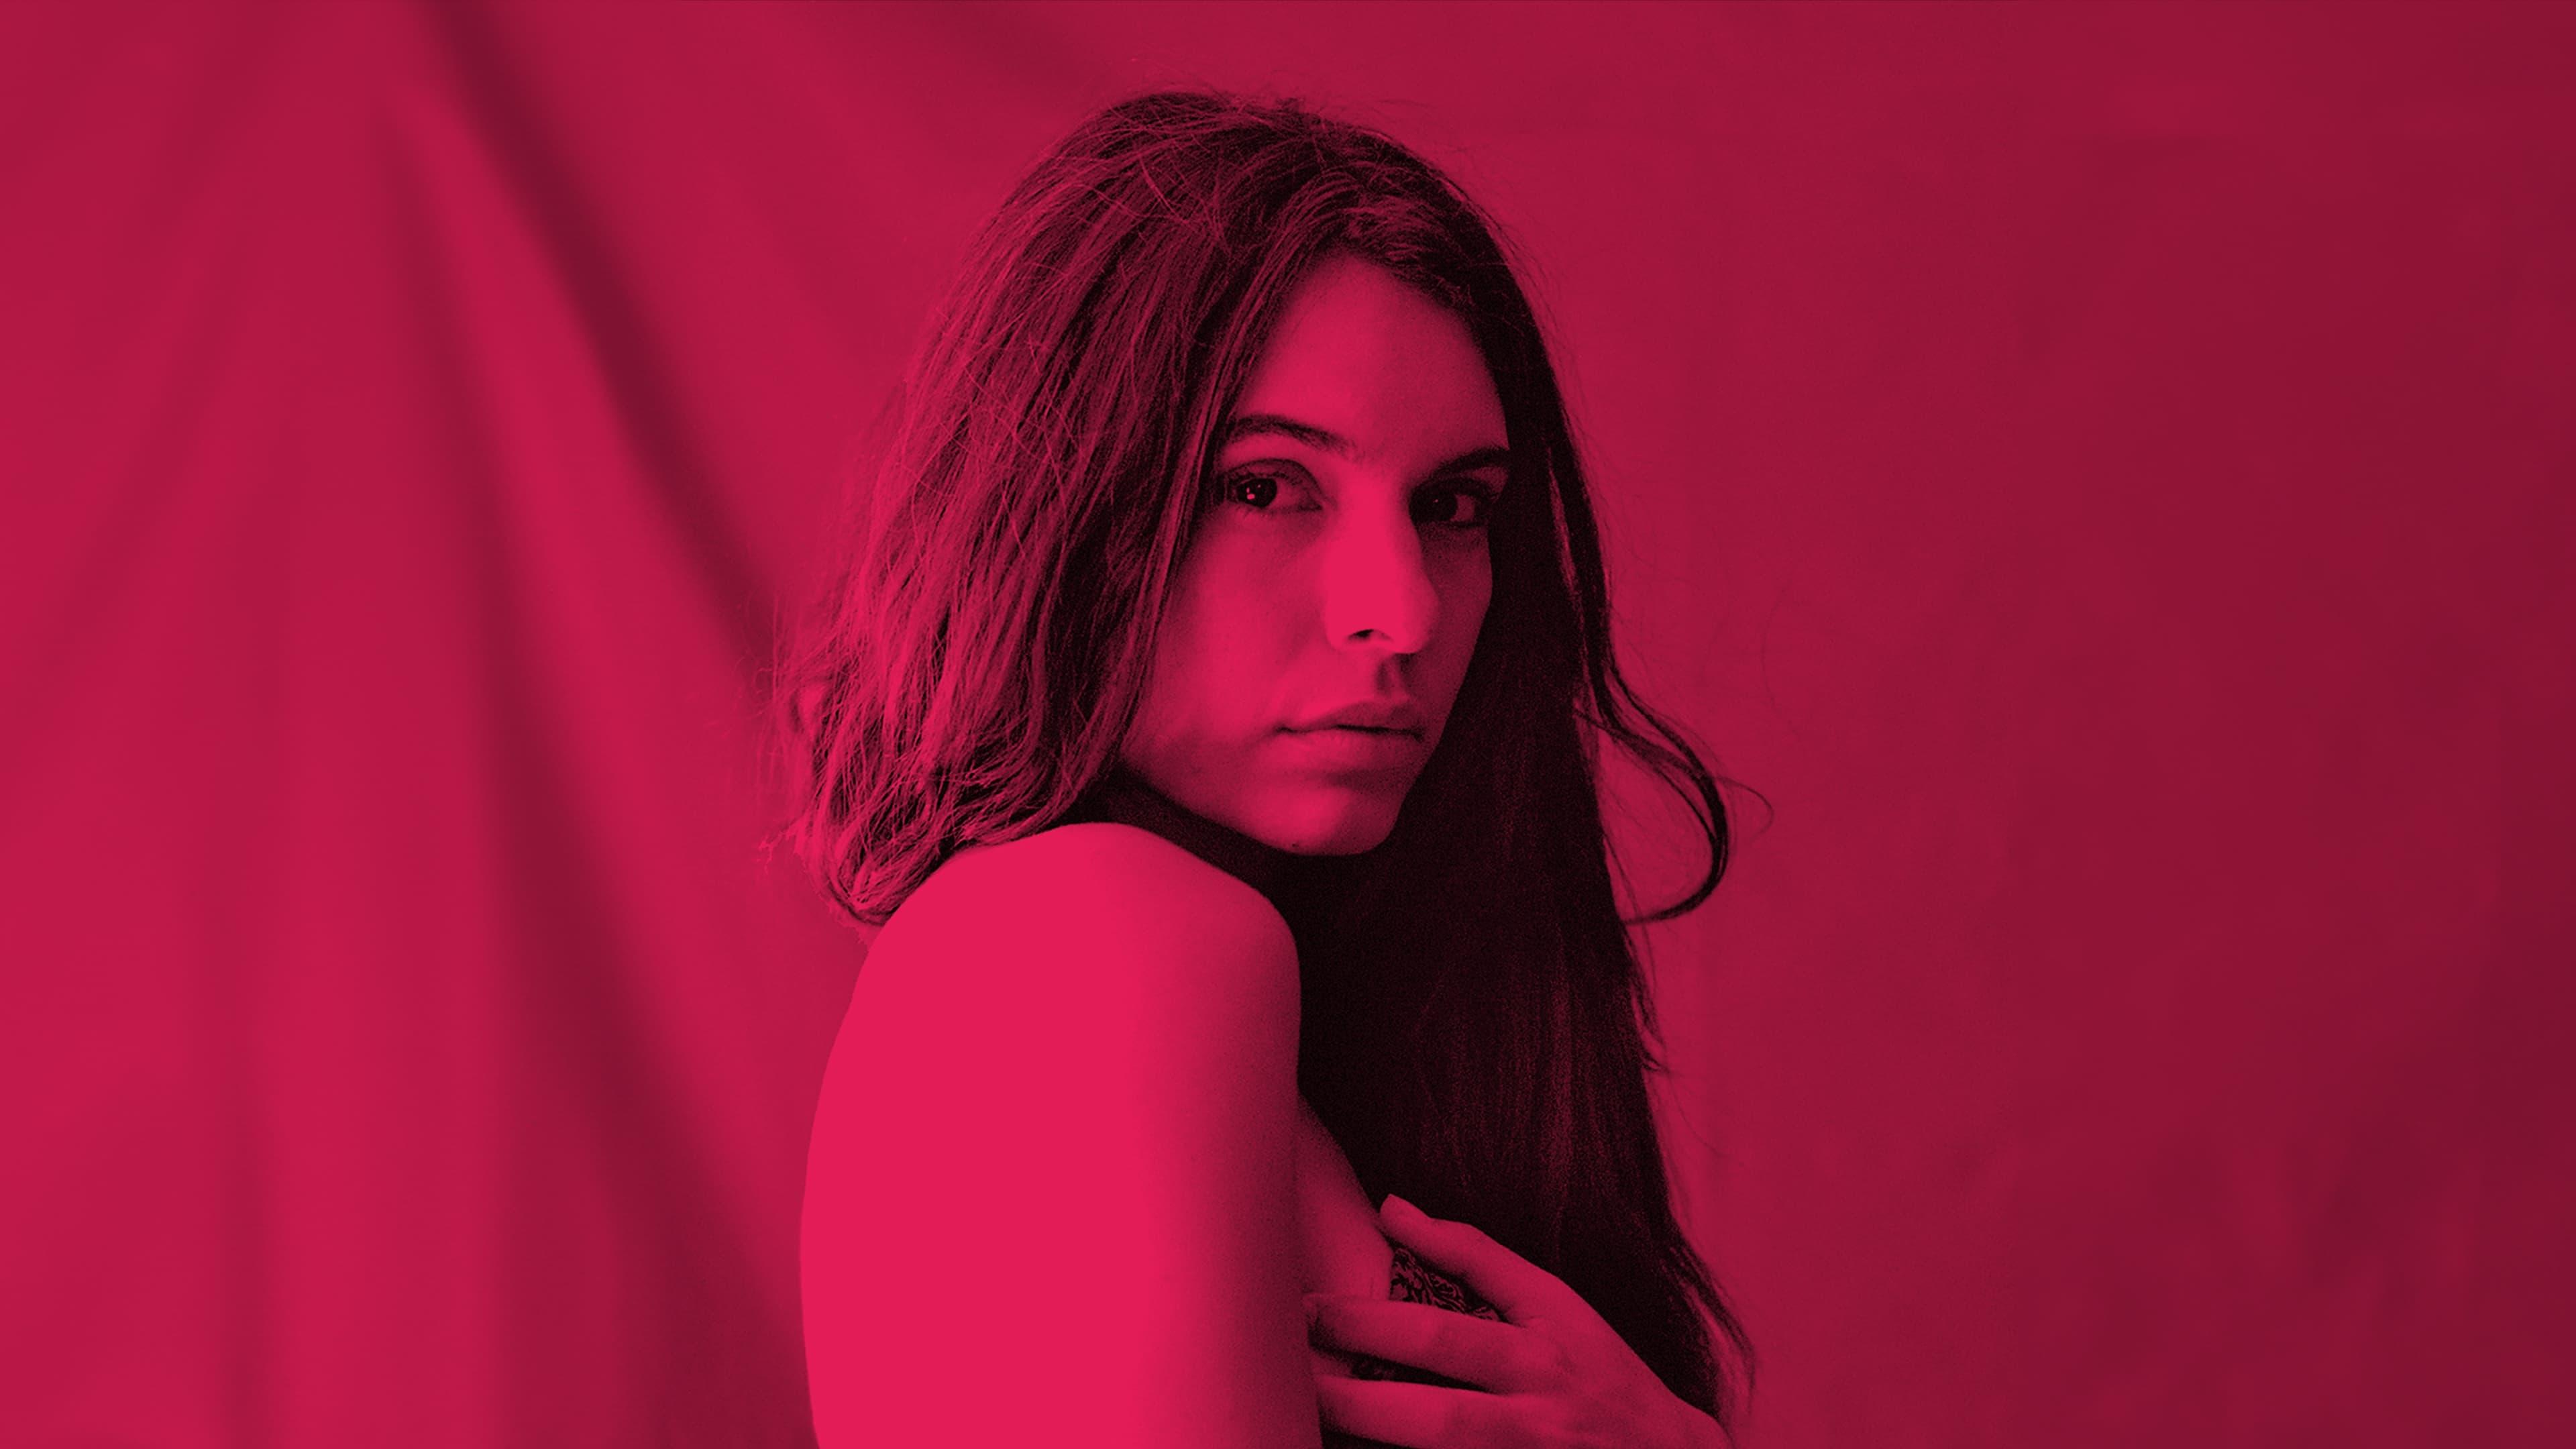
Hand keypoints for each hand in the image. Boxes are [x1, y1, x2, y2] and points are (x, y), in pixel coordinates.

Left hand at [1304, 1195, 1729, 1448]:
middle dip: (1358, 1400)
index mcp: (1540, 1354)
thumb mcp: (1556, 1305)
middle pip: (1439, 1415)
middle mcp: (1536, 1415)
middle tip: (1291, 1381)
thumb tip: (1390, 1208)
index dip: (1371, 1322)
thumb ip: (1475, 1256)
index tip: (1308, 1311)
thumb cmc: (1603, 1376)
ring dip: (1376, 1438)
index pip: (1446, 1334)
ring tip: (1310, 1419)